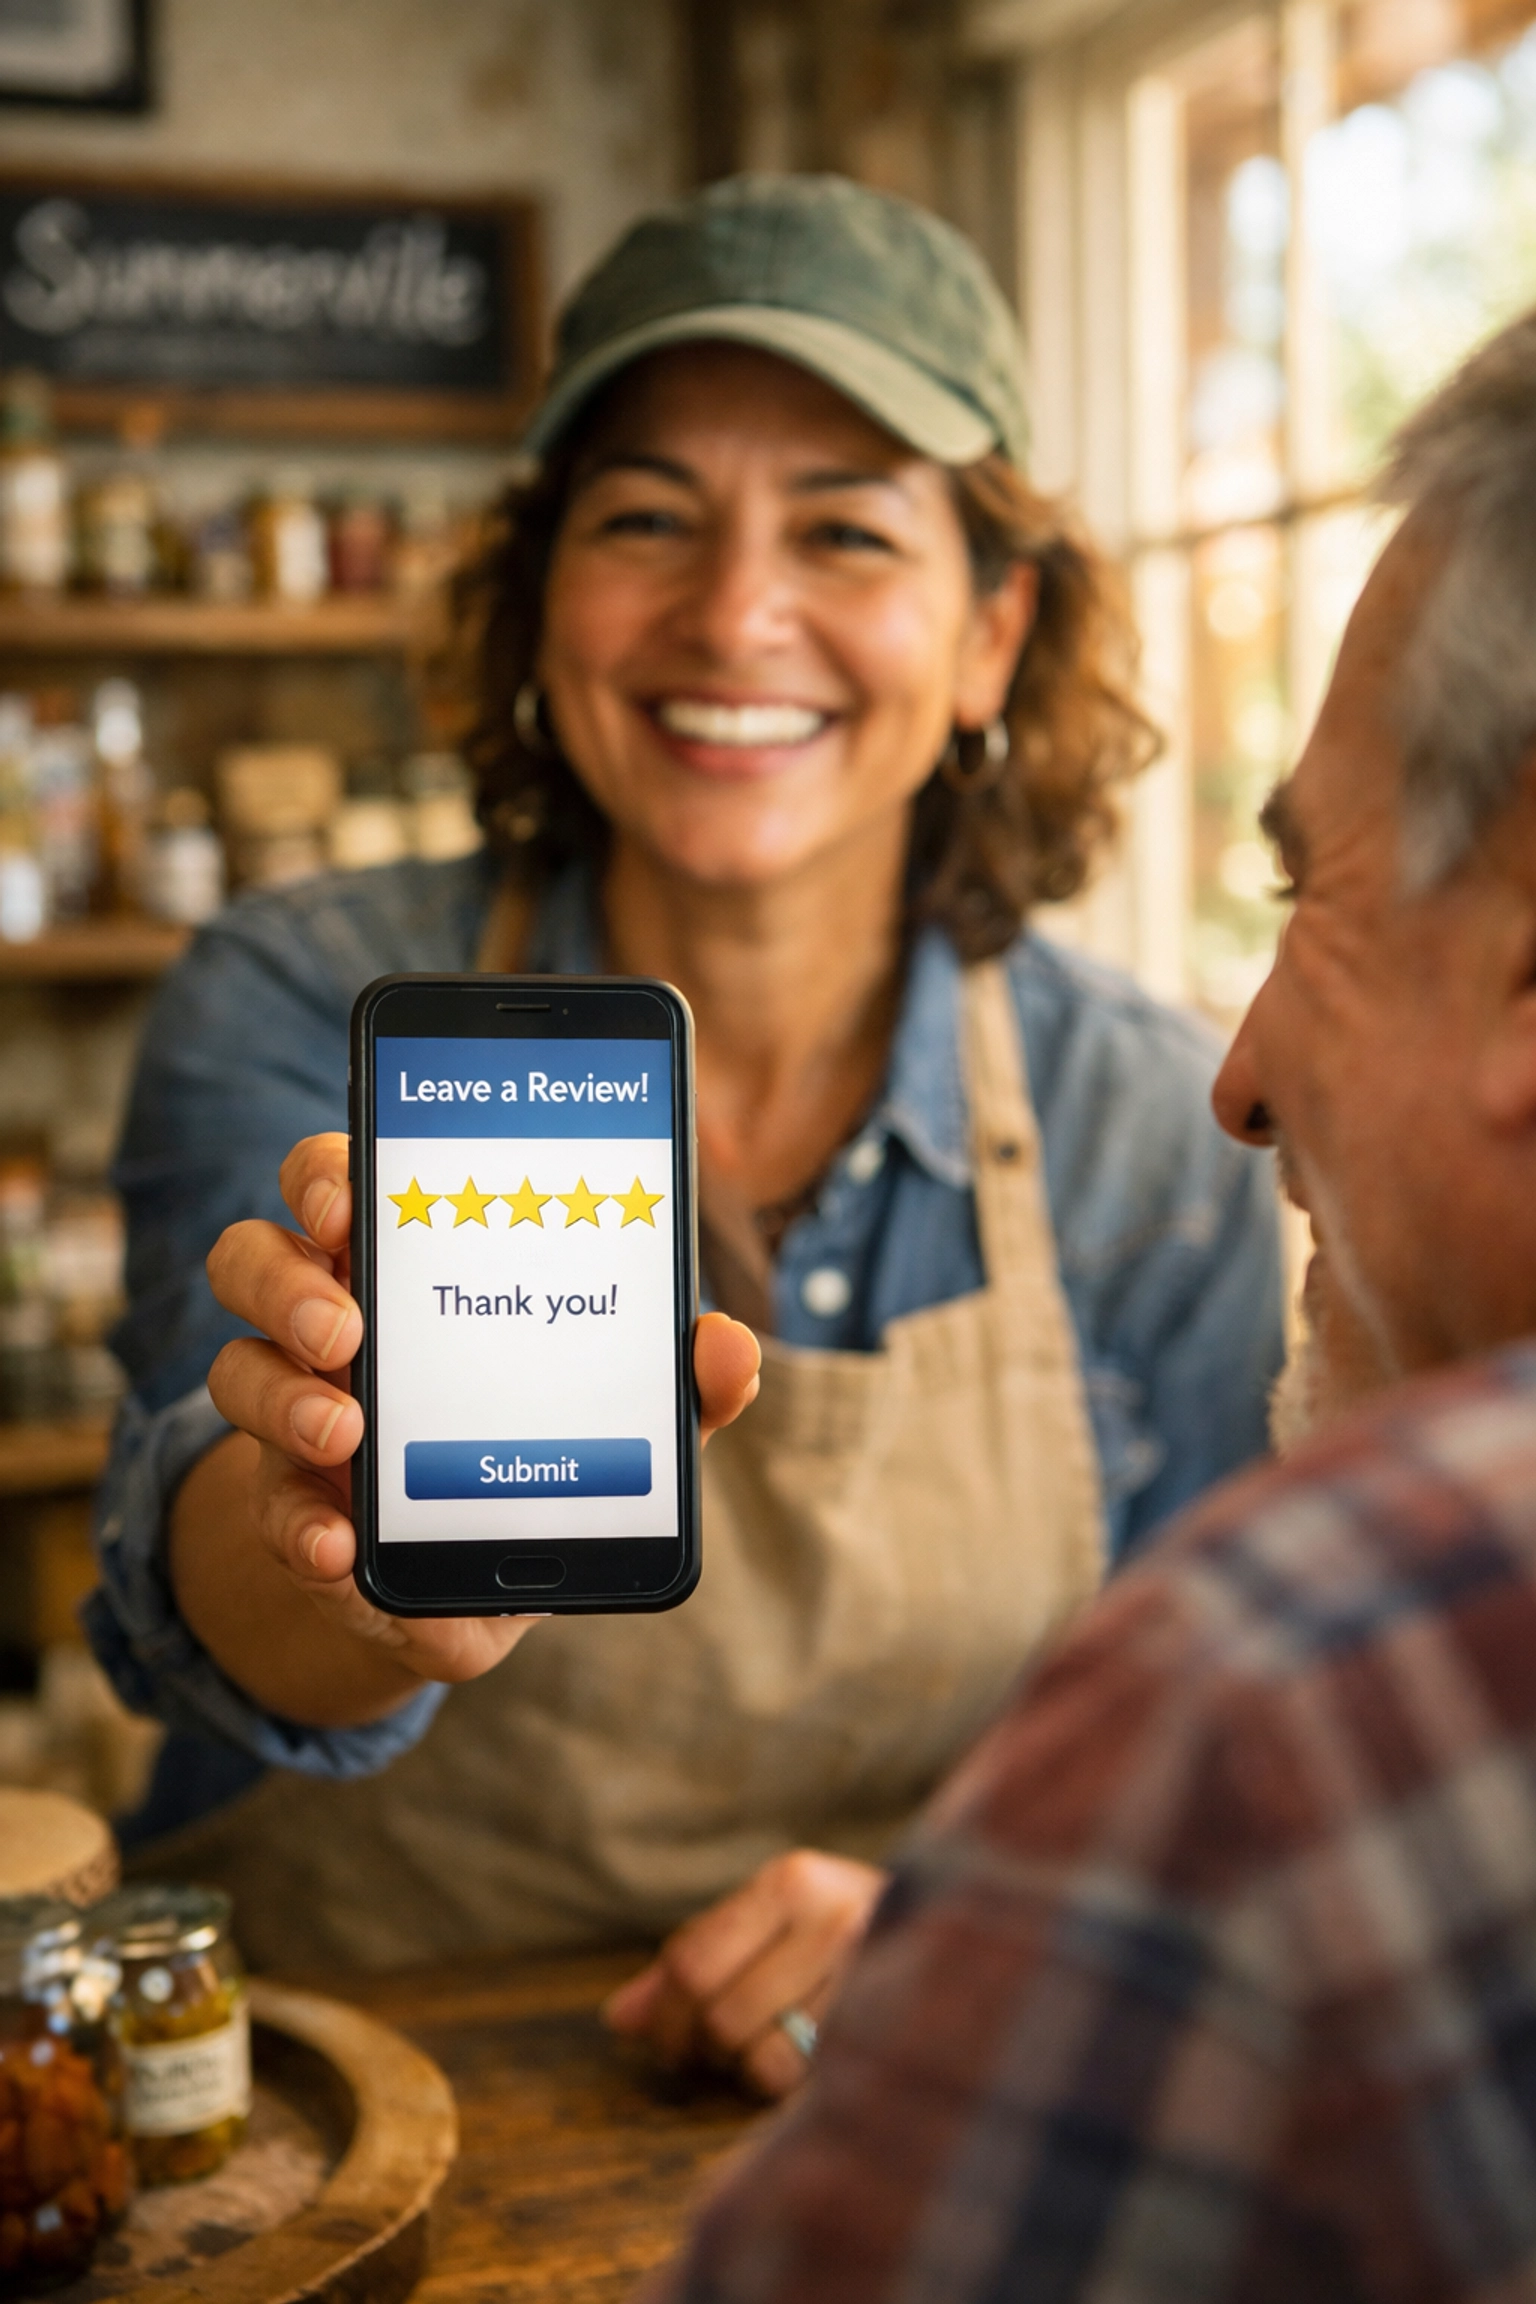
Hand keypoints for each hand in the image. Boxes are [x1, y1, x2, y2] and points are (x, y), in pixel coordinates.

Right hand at [203, 1132, 761, 1690]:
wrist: (479, 1577)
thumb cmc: (547, 1447)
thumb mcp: (623, 1416)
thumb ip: (676, 1380)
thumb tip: (731, 1349)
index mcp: (406, 1266)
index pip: (339, 1182)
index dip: (328, 1175)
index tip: (351, 1198)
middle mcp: (333, 1323)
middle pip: (256, 1258)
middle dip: (288, 1283)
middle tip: (347, 1328)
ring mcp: (301, 1414)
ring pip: (236, 1371)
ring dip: (283, 1401)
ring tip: (348, 1435)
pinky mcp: (298, 1508)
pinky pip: (271, 1509)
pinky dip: (302, 1527)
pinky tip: (340, 1544)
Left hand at [603, 1849, 886, 2098]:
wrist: (954, 1932)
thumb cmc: (836, 1932)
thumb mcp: (767, 1923)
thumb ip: (696, 1960)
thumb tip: (617, 2020)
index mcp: (792, 1882)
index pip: (691, 1962)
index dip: (664, 2016)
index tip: (666, 2040)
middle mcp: (833, 1920)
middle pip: (719, 2016)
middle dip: (702, 2047)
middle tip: (712, 2051)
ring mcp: (869, 1975)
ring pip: (762, 2057)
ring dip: (749, 2068)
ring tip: (765, 2046)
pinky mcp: (888, 2026)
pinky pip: (806, 2081)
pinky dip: (789, 2082)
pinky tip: (803, 2058)